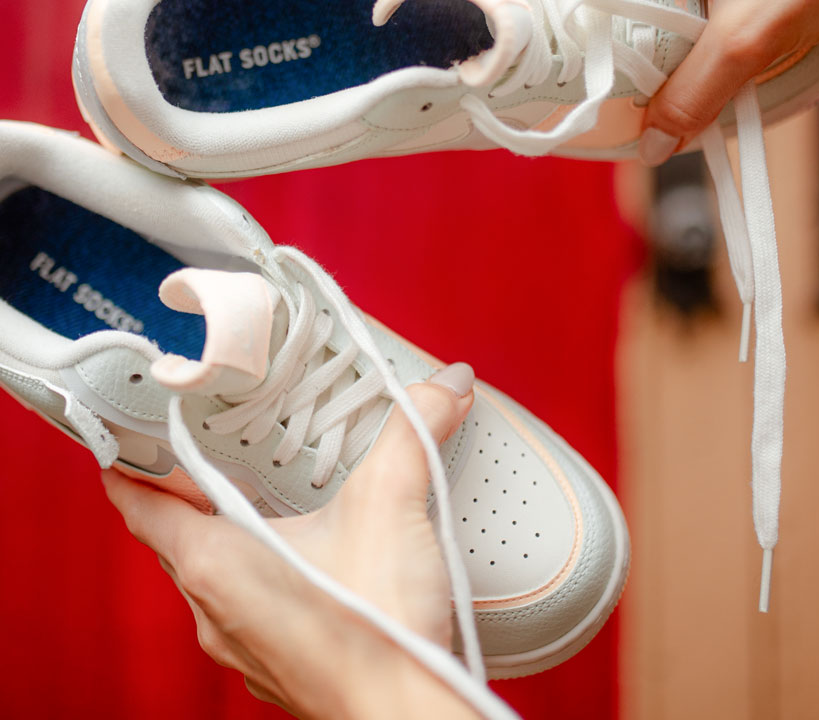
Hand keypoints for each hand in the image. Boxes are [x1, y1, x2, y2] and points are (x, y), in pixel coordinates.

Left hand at [103, 370, 478, 719]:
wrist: (405, 713)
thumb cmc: (375, 629)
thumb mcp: (390, 503)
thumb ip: (414, 431)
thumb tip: (444, 386)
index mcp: (216, 562)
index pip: (142, 507)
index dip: (126, 469)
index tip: (119, 441)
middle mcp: (216, 608)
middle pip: (177, 539)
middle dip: (186, 495)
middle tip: (204, 451)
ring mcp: (244, 644)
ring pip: (214, 577)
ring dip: (229, 537)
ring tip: (261, 499)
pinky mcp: (279, 664)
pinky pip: (251, 608)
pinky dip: (264, 575)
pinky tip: (309, 562)